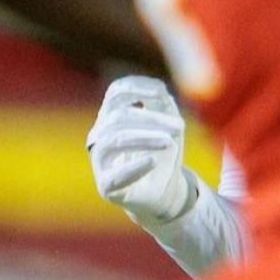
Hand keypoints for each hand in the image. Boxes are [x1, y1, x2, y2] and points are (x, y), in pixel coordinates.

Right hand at [88, 76, 192, 224]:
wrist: (164, 192)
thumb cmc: (163, 153)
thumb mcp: (168, 124)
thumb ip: (163, 103)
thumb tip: (159, 88)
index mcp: (111, 116)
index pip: (116, 93)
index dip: (136, 88)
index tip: (162, 93)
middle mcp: (100, 135)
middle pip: (118, 116)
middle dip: (151, 119)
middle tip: (180, 127)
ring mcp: (100, 160)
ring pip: (114, 140)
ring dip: (145, 138)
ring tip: (170, 142)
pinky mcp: (106, 186)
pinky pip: (114, 176)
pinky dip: (134, 167)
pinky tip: (152, 162)